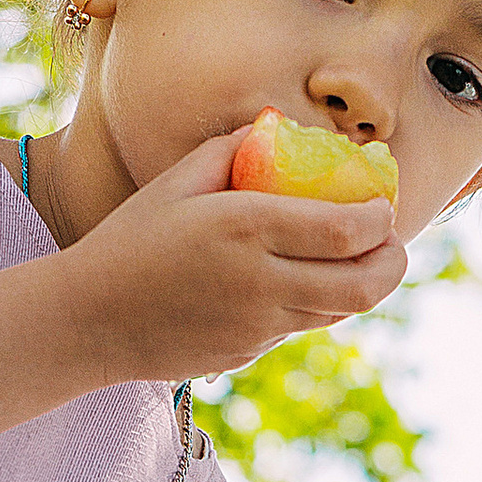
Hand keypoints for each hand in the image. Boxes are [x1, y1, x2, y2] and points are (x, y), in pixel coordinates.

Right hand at [67, 133, 404, 382]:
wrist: (88, 319)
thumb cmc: (130, 239)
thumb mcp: (175, 181)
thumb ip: (232, 148)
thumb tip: (277, 129)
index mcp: (245, 227)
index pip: (347, 230)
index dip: (380, 219)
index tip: (381, 206)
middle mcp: (260, 281)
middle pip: (364, 285)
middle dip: (393, 262)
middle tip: (391, 242)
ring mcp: (258, 325)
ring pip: (340, 312)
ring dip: (361, 286)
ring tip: (356, 260)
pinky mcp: (249, 352)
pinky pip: (301, 327)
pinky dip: (317, 304)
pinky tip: (303, 281)